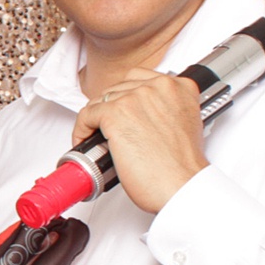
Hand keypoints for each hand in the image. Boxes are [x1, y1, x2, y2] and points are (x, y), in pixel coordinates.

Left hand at [73, 70, 207, 213]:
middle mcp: (159, 86)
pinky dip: (81, 130)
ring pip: (100, 101)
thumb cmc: (181, 165)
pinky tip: (85, 141)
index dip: (124, 98)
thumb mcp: (183, 123)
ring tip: (96, 138)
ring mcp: (136, 98)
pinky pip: (86, 115)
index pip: (138, 79)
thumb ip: (166, 109)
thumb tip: (143, 114)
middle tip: (106, 130)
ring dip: (95, 121)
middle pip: (117, 89)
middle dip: (109, 110)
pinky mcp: (116, 113)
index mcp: (179, 86)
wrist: (181, 185)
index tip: (120, 112)